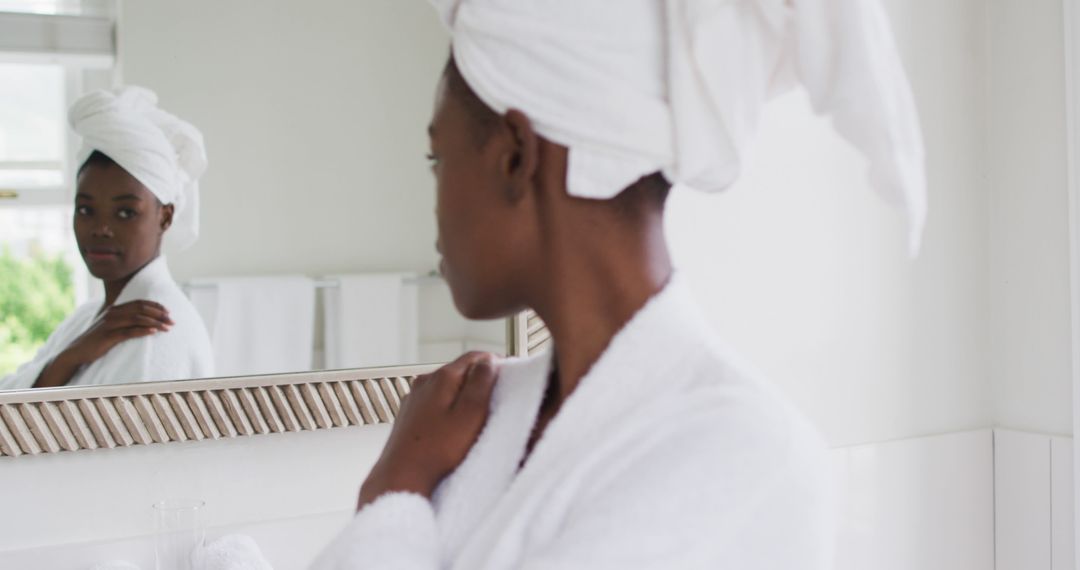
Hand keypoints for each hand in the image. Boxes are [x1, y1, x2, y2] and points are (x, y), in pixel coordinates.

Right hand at [33, 300, 172, 387]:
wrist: (76, 352)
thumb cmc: (96, 341)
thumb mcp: (111, 327)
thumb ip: (124, 321)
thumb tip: (144, 321)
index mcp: (115, 309)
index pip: (139, 303)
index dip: (156, 306)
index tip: (169, 312)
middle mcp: (113, 314)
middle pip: (141, 309)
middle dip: (159, 314)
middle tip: (172, 321)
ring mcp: (110, 324)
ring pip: (138, 319)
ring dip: (155, 323)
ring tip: (167, 327)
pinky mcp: (108, 336)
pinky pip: (129, 332)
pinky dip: (143, 331)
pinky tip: (154, 333)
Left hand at [358, 352, 498, 507]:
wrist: (402, 477)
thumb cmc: (438, 451)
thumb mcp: (470, 415)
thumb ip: (481, 383)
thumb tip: (489, 362)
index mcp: (442, 378)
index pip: (475, 357)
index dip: (495, 363)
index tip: (509, 375)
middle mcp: (425, 382)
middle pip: (459, 370)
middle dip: (480, 379)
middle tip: (497, 396)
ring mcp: (414, 398)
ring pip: (446, 387)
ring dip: (463, 394)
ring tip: (477, 414)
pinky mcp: (409, 415)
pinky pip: (434, 402)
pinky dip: (448, 407)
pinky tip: (453, 426)